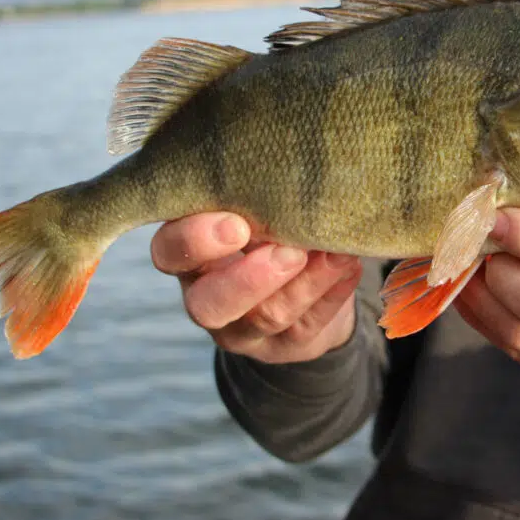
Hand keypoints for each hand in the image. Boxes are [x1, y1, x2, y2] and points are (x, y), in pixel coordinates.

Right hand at [150, 212, 362, 362]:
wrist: (303, 284)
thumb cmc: (267, 227)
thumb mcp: (252, 209)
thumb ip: (256, 199)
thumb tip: (287, 172)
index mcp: (189, 256)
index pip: (169, 252)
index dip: (196, 242)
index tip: (238, 225)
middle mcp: (206, 297)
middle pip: (207, 305)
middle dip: (249, 280)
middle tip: (290, 252)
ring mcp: (243, 331)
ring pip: (265, 318)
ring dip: (304, 284)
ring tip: (336, 253)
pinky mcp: (284, 347)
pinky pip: (307, 328)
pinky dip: (331, 294)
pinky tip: (350, 266)